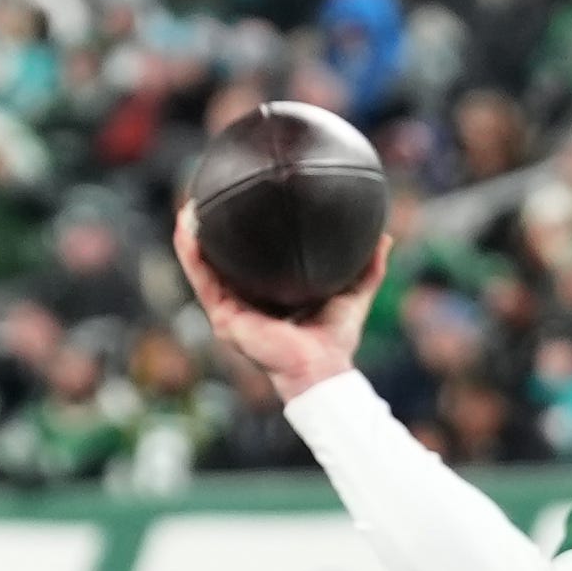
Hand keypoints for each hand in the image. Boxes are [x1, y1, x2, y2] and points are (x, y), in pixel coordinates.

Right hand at [172, 201, 390, 403]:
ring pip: (204, 270)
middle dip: (210, 235)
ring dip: (191, 239)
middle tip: (206, 201)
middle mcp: (243, 305)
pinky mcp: (225, 318)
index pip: (249, 266)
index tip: (239, 208)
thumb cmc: (335, 340)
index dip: (241, 241)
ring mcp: (230, 313)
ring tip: (186, 208)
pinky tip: (187, 229)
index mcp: (267, 299)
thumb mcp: (355, 293)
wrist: (320, 369)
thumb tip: (385, 236)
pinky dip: (192, 255)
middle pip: (220, 265)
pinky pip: (204, 281)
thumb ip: (369, 267)